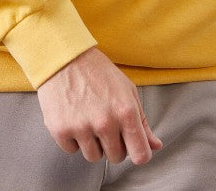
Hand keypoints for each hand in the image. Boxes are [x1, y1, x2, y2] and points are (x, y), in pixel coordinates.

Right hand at [37, 47, 162, 165]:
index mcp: (126, 112)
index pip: (141, 156)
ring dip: (92, 143)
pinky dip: (73, 138)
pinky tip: (73, 117)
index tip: (132, 146)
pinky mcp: (60, 130)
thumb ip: (142, 121)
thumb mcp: (127, 91)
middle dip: (113, 144)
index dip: (138, 152)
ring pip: (94, 157)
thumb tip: (155, 146)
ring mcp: (82, 127)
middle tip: (105, 122)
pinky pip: (72, 150)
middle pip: (116, 158)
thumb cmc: (98, 72)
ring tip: (88, 118)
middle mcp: (105, 122)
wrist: (65, 57)